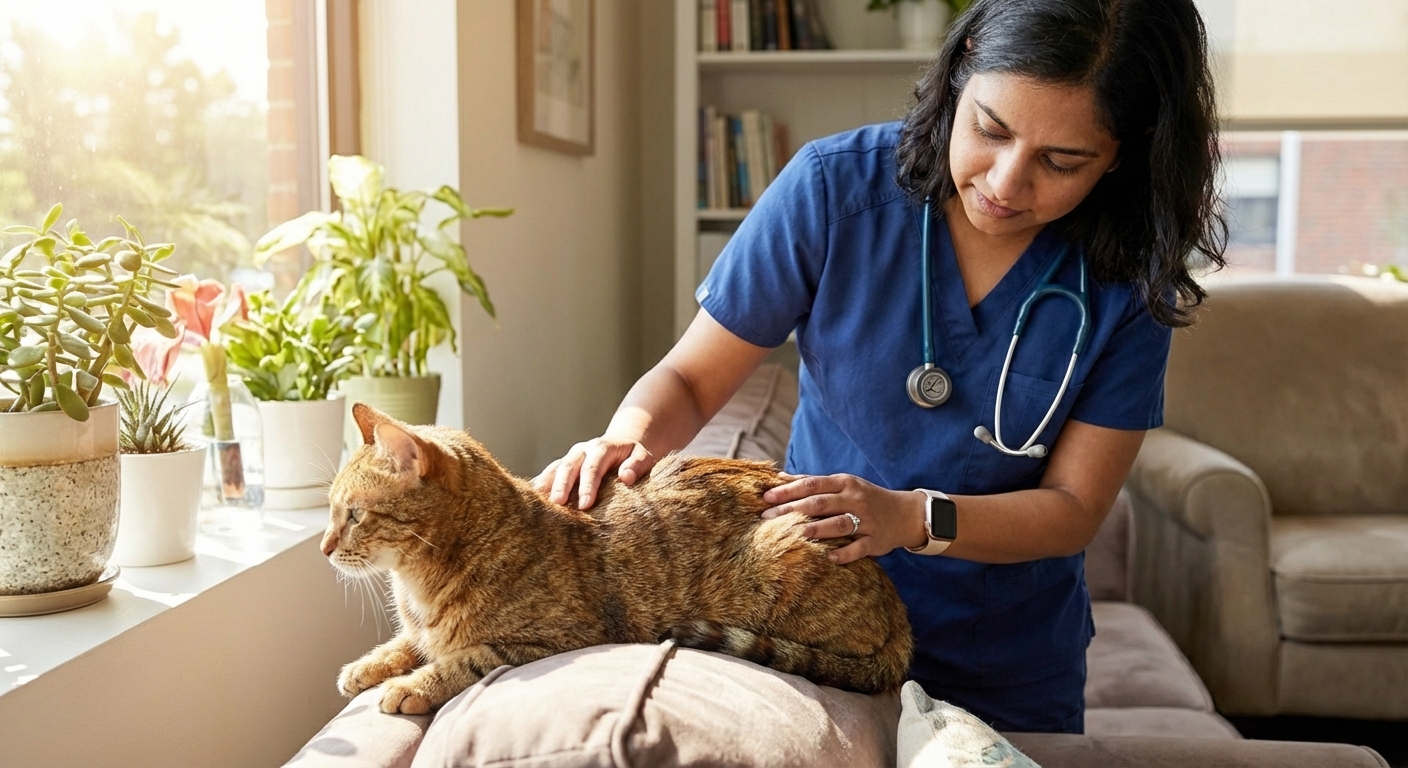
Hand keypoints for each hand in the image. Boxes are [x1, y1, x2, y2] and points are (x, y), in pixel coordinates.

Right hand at [531, 437, 655, 509]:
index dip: (587, 486)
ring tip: (538, 503)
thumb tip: (626, 477)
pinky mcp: (564, 464)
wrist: (624, 442)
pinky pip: (550, 473)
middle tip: (557, 504)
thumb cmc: (634, 455)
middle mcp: (582, 450)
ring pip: (555, 468)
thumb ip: (637, 465)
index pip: (592, 467)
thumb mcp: (643, 456)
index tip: (584, 505)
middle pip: (569, 466)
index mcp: (602, 448)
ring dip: (546, 484)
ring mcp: (571, 456)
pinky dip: (541, 484)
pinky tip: (532, 498)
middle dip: (562, 485)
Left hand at [761, 473, 927, 564]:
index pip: (812, 485)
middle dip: (792, 510)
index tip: (766, 498)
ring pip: (839, 524)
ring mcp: (866, 520)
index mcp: (845, 483)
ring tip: (795, 534)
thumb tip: (780, 476)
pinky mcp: (876, 541)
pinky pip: (859, 548)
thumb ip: (813, 481)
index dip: (788, 490)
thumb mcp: (843, 484)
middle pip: (820, 503)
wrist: (906, 513)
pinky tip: (828, 557)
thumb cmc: (866, 497)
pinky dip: (844, 553)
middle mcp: (855, 499)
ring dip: (816, 529)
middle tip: (768, 517)